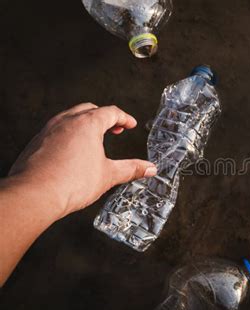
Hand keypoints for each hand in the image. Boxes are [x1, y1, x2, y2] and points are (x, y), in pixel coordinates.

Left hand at [7, 103, 156, 219]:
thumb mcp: (108, 175)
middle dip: (105, 117)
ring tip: (94, 138)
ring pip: (70, 117)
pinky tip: (72, 150)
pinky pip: (56, 130)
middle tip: (115, 129)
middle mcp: (66, 121)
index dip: (124, 118)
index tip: (130, 124)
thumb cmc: (71, 183)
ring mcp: (48, 130)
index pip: (110, 112)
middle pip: (89, 109)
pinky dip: (68, 133)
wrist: (35, 195)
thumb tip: (150, 168)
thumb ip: (131, 169)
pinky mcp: (36, 142)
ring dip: (85, 123)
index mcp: (87, 124)